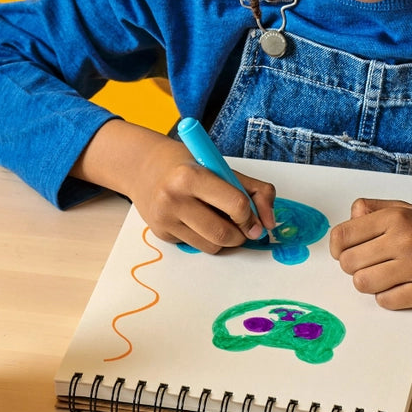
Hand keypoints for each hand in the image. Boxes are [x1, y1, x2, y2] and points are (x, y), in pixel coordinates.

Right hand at [73, 120, 275, 251]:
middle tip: (243, 225)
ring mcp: (165, 220)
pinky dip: (205, 238)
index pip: (236, 205)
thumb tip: (269, 223)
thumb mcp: (220, 165)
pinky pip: (196, 246)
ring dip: (225, 239)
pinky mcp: (161, 234)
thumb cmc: (186, 164)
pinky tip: (197, 219)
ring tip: (219, 219)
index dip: (251, 215)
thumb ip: (253, 189)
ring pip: (212, 246)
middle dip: (241, 234)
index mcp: (191, 176)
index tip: (252, 215)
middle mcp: (173, 199)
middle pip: (224, 234)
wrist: (142, 167)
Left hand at [329, 197, 411, 309]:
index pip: (343, 235)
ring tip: (385, 278)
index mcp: (396, 217)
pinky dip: (388, 298)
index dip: (338, 248)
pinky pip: (385, 301)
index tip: (345, 252)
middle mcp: (405, 239)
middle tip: (371, 265)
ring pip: (363, 283)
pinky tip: (401, 288)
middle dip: (355, 267)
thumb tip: (350, 218)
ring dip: (370, 284)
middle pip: (349, 262)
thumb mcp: (407, 211)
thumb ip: (375, 210)